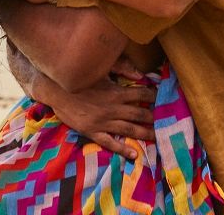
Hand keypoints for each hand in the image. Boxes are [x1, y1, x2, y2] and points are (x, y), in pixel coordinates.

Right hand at [38, 58, 155, 160]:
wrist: (56, 90)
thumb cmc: (79, 77)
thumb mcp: (100, 69)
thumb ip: (122, 68)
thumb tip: (140, 75)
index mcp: (116, 92)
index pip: (141, 95)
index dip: (154, 97)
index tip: (164, 99)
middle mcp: (113, 108)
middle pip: (139, 114)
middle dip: (155, 118)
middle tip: (168, 122)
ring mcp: (103, 122)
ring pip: (129, 130)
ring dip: (145, 133)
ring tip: (158, 137)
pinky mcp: (92, 132)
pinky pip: (110, 143)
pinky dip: (122, 149)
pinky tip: (133, 154)